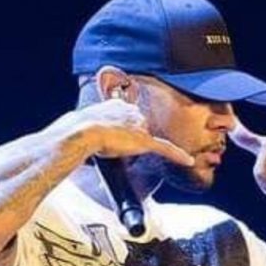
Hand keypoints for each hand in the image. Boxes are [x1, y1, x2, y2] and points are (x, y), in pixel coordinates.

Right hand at [50, 99, 194, 166]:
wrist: (80, 134)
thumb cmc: (76, 132)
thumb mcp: (84, 126)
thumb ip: (92, 130)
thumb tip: (84, 140)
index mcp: (117, 104)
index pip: (129, 118)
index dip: (123, 129)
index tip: (116, 135)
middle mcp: (131, 111)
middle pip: (140, 128)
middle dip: (130, 139)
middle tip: (113, 144)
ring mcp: (139, 126)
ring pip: (146, 140)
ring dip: (135, 148)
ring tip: (117, 150)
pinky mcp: (145, 141)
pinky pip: (166, 149)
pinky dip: (178, 155)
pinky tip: (189, 161)